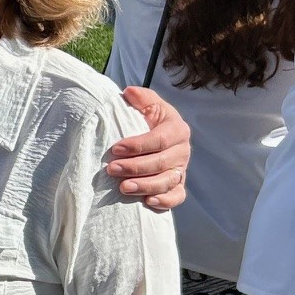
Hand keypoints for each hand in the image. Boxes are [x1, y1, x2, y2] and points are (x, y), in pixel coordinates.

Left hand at [110, 87, 190, 209]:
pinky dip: (165, 201)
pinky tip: (148, 202)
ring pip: (167, 181)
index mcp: (177, 129)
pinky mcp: (178, 185)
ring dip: (145, 186)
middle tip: (112, 169)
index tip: (116, 149)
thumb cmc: (148, 121)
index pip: (159, 139)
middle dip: (135, 167)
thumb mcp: (148, 106)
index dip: (137, 145)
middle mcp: (182, 151)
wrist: (157, 138)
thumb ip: (141, 98)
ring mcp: (181, 170)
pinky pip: (177, 196)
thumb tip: (129, 92)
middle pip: (162, 162)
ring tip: (123, 188)